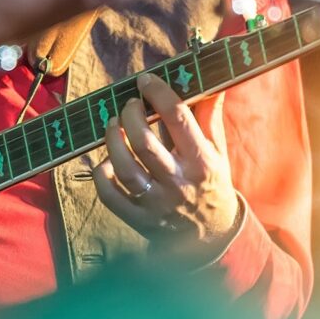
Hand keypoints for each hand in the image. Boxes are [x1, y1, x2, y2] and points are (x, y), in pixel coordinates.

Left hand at [92, 73, 239, 263]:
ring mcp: (156, 203)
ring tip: (113, 124)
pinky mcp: (138, 219)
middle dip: (131, 115)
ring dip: (112, 140)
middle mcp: (178, 183)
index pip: (178, 119)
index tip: (146, 81)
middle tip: (130, 104)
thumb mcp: (218, 152)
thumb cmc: (211, 185)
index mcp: (202, 162)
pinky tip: (106, 161)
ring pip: (124, 168)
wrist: (211, 237)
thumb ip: (209, 118)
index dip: (158, 94)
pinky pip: (110, 195)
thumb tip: (210, 83)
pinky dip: (101, 174)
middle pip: (144, 143)